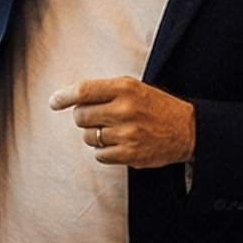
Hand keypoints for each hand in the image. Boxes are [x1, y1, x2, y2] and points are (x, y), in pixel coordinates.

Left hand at [50, 76, 194, 167]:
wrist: (188, 130)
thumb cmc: (155, 106)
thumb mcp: (133, 88)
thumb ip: (102, 89)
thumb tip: (66, 91)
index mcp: (125, 87)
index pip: (83, 90)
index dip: (64, 97)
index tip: (54, 102)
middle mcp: (125, 109)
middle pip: (81, 116)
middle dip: (83, 117)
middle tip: (97, 117)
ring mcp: (127, 134)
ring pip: (88, 137)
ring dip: (94, 135)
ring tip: (112, 131)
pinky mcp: (130, 154)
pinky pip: (99, 155)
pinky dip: (104, 151)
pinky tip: (118, 144)